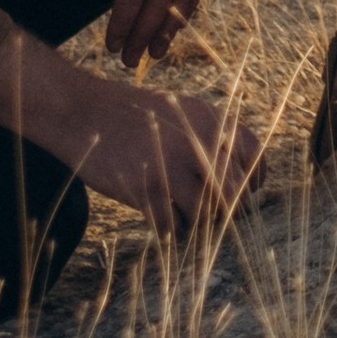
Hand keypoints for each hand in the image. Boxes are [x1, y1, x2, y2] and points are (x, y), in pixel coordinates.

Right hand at [75, 78, 266, 231]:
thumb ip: (212, 134)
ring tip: (180, 211)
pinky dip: (167, 228)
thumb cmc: (133, 115)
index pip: (254, 154)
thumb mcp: (181, 109)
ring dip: (196, 221)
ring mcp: (170, 166)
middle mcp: (196, 142)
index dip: (255, 178)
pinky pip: (171, 227)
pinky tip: (157, 214)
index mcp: (209, 119)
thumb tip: (243, 175)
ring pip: (206, 215)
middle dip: (227, 209)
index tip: (248, 190)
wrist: (81, 112)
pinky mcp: (144, 189)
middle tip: (213, 211)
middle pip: (234, 194)